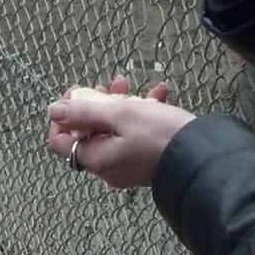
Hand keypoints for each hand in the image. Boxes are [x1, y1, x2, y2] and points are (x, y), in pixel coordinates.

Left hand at [47, 84, 194, 188]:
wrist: (201, 157)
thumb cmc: (160, 135)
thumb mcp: (120, 114)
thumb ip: (84, 111)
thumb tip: (53, 110)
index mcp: (96, 158)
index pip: (61, 140)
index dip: (65, 114)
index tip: (79, 94)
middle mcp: (108, 167)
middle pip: (89, 131)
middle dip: (98, 103)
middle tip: (113, 87)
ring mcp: (127, 165)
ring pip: (113, 129)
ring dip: (122, 104)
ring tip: (135, 87)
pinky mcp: (145, 160)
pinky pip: (134, 134)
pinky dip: (141, 113)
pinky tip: (158, 96)